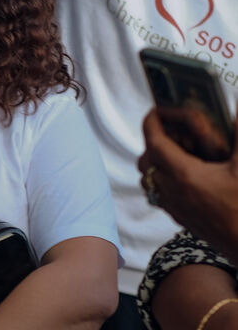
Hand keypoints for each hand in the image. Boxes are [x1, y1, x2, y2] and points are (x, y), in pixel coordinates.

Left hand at [139, 107, 237, 261]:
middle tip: (172, 131)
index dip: (153, 123)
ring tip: (177, 151)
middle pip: (145, 161)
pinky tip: (184, 175)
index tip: (156, 111)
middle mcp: (171, 191)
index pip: (155, 142)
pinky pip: (158, 195)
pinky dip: (163, 180)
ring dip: (156, 163)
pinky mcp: (179, 218)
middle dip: (153, 142)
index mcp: (184, 174)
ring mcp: (173, 206)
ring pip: (148, 180)